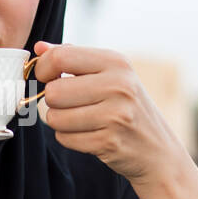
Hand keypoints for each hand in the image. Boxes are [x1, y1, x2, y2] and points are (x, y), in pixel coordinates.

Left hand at [31, 40, 187, 185]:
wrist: (157, 149)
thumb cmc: (126, 106)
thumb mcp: (109, 74)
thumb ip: (73, 58)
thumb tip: (39, 48)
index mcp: (116, 62)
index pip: (61, 57)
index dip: (43, 68)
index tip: (47, 77)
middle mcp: (119, 86)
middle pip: (53, 92)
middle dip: (52, 101)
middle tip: (68, 103)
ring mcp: (116, 115)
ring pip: (55, 118)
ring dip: (60, 122)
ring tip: (80, 120)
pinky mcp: (109, 142)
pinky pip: (65, 138)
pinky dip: (70, 138)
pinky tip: (89, 134)